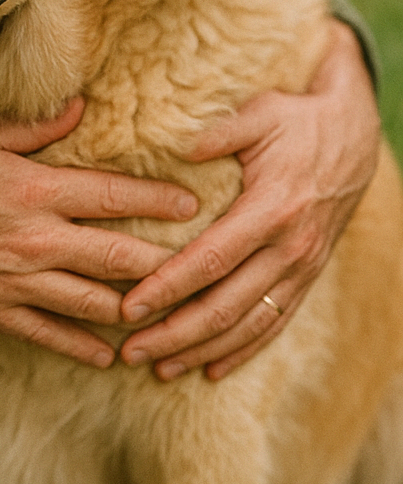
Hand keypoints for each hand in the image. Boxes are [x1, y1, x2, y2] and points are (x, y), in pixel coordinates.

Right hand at [0, 101, 198, 367]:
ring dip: (137, 310)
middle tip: (205, 265)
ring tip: (170, 312)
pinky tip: (113, 355)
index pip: (113, 194)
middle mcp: (34, 239)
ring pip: (96, 304)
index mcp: (33, 189)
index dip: (159, 199)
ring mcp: (17, 282)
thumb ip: (33, 127)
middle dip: (168, 262)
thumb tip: (82, 108)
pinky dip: (87, 349)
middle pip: (120, 256)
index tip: (193, 203)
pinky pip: (53, 337)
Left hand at [119, 22, 380, 380]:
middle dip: (175, 333)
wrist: (354, 135)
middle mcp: (289, 248)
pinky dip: (243, 351)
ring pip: (248, 325)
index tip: (129, 306)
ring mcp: (302, 268)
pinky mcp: (307, 276)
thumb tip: (178, 148)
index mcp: (272, 209)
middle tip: (131, 350)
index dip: (168, 287)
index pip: (211, 260)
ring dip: (203, 351)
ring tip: (160, 369)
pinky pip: (274, 324)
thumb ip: (218, 133)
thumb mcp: (260, 114)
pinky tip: (211, 369)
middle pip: (225, 306)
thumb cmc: (297, 120)